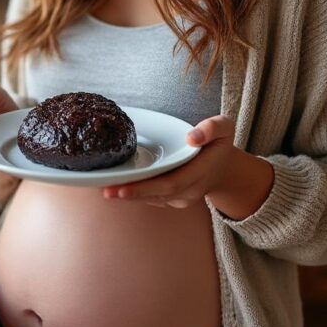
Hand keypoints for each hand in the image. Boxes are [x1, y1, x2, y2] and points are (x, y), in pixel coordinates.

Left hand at [100, 115, 263, 213]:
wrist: (224, 168)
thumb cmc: (219, 144)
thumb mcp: (224, 128)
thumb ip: (211, 128)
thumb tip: (192, 137)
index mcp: (200, 172)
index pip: (171, 184)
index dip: (146, 187)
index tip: (122, 187)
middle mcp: (190, 190)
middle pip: (156, 194)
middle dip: (130, 194)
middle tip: (104, 190)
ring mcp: (181, 198)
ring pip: (151, 198)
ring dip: (128, 195)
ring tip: (103, 188)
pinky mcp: (172, 199)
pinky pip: (151, 197)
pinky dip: (133, 193)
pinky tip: (114, 187)